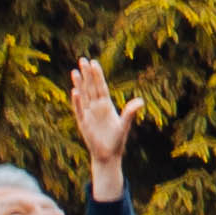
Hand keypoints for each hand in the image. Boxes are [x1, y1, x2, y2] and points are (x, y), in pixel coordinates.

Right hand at [66, 56, 140, 195]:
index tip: (94, 62)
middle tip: (82, 59)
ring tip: (74, 71)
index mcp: (106, 105)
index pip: (101, 86)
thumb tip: (141, 101)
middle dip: (87, 74)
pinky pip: (79, 110)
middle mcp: (96, 107)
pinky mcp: (83, 123)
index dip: (97, 75)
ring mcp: (89, 114)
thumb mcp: (124, 125)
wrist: (108, 155)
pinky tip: (75, 91)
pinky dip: (77, 101)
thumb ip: (130, 112)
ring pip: (83, 95)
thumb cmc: (116, 140)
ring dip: (79, 84)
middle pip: (91, 87)